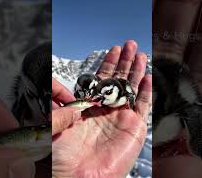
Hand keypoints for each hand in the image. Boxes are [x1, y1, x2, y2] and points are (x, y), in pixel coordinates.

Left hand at [52, 40, 151, 176]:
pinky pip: (142, 106)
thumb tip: (60, 91)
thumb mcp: (52, 125)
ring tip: (140, 53)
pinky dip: (146, 91)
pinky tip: (148, 76)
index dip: (107, 64)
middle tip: (130, 44)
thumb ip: (57, 107)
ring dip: (137, 71)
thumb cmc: (61, 157)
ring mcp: (121, 118)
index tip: (112, 50)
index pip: (101, 80)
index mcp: (89, 108)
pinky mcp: (134, 128)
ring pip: (132, 89)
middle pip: (118, 80)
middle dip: (124, 61)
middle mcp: (106, 111)